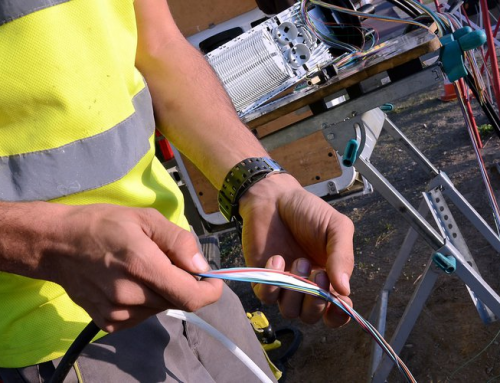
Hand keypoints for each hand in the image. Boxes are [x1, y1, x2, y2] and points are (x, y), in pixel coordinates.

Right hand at [40, 204, 222, 331]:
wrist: (57, 244)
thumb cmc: (103, 224)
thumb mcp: (146, 219)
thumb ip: (179, 242)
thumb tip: (203, 268)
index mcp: (143, 267)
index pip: (192, 297)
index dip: (210, 291)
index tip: (213, 280)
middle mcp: (131, 296)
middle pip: (177, 300)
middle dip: (182, 282)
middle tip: (165, 260)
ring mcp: (118, 314)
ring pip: (160, 307)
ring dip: (162, 291)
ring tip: (142, 268)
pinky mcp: (108, 323)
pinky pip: (142, 315)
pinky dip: (145, 300)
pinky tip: (129, 281)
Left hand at [238, 173, 353, 326]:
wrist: (275, 197)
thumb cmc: (307, 211)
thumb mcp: (336, 228)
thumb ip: (343, 256)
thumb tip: (345, 290)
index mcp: (328, 277)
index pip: (335, 311)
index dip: (338, 314)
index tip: (340, 304)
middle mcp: (306, 286)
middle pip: (311, 316)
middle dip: (316, 302)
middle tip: (318, 274)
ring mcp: (283, 284)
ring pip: (290, 311)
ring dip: (296, 291)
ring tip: (299, 260)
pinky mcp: (261, 278)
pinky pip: (267, 296)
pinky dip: (273, 283)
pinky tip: (277, 259)